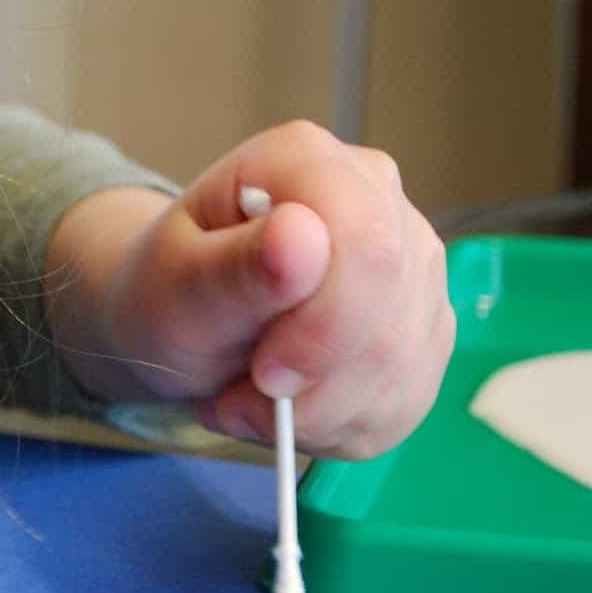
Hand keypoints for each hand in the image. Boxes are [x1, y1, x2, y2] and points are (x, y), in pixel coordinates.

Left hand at [49, 120, 454, 459]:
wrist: (177, 324)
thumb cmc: (169, 292)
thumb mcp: (174, 288)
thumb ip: (233, 267)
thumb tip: (301, 236)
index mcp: (308, 165)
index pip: (367, 245)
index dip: (325, 327)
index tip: (265, 374)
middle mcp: (378, 201)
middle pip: (391, 315)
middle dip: (313, 386)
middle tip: (237, 399)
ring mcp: (411, 266)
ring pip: (401, 368)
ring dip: (316, 415)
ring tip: (248, 399)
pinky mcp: (422, 327)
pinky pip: (405, 401)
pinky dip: (337, 428)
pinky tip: (288, 410)